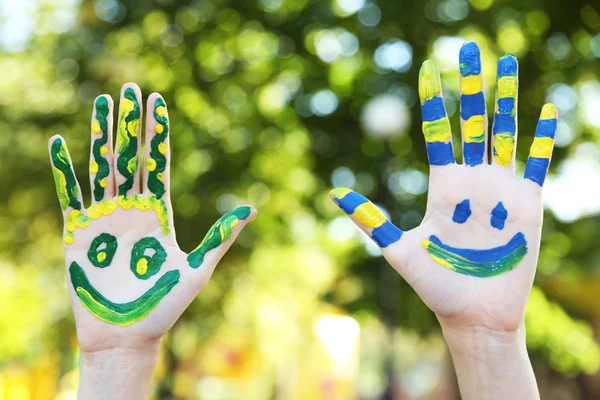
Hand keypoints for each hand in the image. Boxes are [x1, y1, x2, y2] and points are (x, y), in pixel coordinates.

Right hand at [49, 83, 254, 396]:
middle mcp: (132, 209)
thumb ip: (220, 235)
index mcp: (159, 213)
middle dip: (129, 124)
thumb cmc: (165, 305)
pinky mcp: (78, 231)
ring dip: (100, 135)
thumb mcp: (198, 267)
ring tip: (101, 103)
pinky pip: (70, 194)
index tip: (157, 103)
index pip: (158, 162)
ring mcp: (104, 217)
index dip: (158, 133)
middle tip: (129, 90)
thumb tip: (253, 208)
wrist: (128, 334)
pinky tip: (60, 142)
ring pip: (102, 166)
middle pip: (130, 157)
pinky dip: (64, 169)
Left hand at [331, 43, 554, 398]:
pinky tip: (545, 110)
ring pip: (504, 133)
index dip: (434, 100)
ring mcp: (500, 190)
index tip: (428, 67)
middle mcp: (472, 181)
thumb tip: (335, 192)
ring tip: (505, 64)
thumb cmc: (436, 286)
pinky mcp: (527, 205)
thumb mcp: (399, 250)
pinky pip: (535, 164)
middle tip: (469, 49)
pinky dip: (540, 139)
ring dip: (505, 99)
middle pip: (472, 122)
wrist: (472, 315)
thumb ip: (372, 220)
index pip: (438, 132)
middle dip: (471, 86)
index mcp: (443, 186)